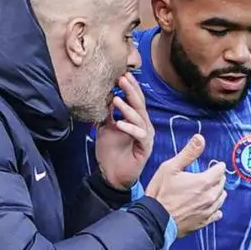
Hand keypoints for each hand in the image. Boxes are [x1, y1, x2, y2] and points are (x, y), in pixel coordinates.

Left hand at [95, 72, 153, 189]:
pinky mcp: (145, 148)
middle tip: (122, 78)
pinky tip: (119, 123)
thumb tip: (105, 97)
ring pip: (140, 118)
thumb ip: (107, 114)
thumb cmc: (110, 152)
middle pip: (140, 104)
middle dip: (131, 90)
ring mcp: (146, 136)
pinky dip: (129, 128)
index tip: (121, 74)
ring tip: (116, 99)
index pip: (134, 99)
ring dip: (128, 108)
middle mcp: (143, 126)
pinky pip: (139, 135)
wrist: (112, 175)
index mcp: (135, 120)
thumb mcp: (105, 128)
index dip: (129, 87)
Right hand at [146, 134, 226, 237]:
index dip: (217, 166)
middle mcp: (210, 197)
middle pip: (222, 184)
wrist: (155, 219)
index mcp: (203, 182)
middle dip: (218, 178)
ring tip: (210, 189)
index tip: (216, 164)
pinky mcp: (204, 222)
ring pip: (221, 198)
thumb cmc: (160, 193)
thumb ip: (188, 153)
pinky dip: (215, 208)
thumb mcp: (170, 167)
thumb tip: (200, 138)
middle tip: (212, 175)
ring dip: (218, 191)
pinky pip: (217, 213)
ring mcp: (208, 210)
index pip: (220, 170)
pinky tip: (209, 206)